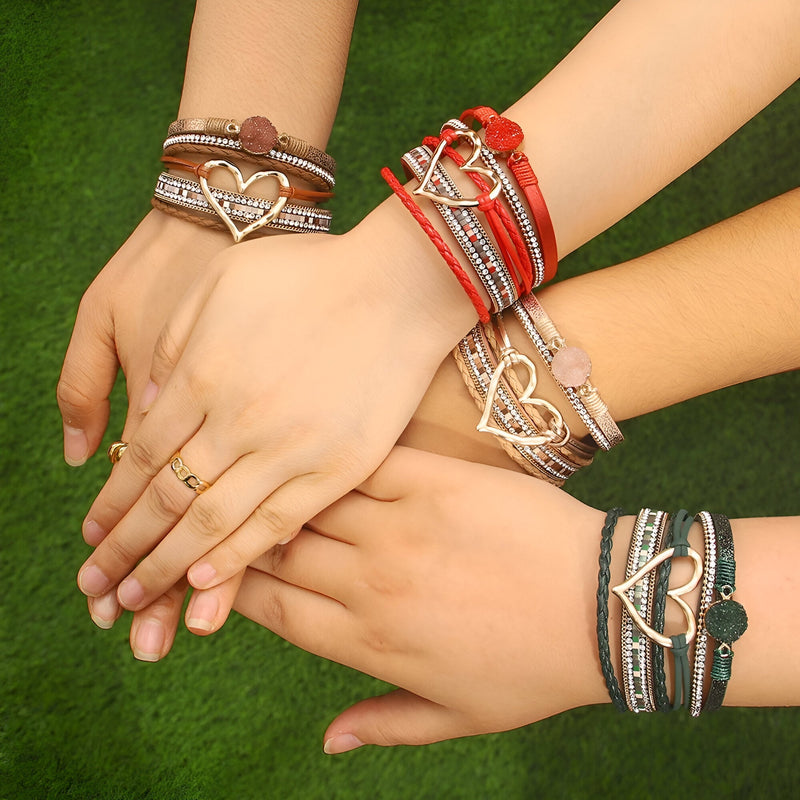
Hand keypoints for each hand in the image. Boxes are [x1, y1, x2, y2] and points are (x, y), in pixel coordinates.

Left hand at [75, 205, 478, 633]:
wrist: (399, 289)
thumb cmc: (309, 276)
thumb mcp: (222, 282)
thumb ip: (175, 342)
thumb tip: (144, 404)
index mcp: (202, 374)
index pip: (141, 456)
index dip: (112, 503)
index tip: (91, 535)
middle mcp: (238, 421)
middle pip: (166, 500)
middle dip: (126, 548)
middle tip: (99, 588)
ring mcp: (290, 450)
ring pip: (213, 522)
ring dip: (168, 566)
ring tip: (138, 600)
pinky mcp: (338, 470)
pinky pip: (277, 524)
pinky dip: (237, 557)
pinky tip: (206, 582)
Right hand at [232, 446, 608, 750]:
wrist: (606, 610)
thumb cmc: (534, 670)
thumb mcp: (458, 717)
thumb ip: (385, 724)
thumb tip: (327, 745)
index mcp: (372, 642)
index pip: (273, 610)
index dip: (232, 587)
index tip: (219, 567)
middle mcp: (372, 583)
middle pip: (277, 553)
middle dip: (243, 535)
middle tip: (231, 512)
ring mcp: (403, 528)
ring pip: (310, 502)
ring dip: (282, 490)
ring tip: (265, 473)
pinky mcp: (437, 483)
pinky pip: (365, 463)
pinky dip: (338, 456)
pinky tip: (322, 443)